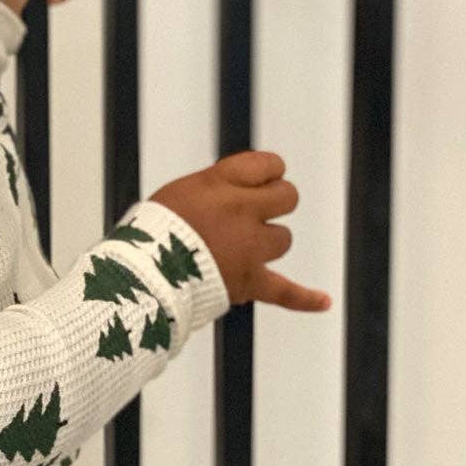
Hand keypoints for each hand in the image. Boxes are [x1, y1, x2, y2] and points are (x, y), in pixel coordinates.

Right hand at [150, 151, 331, 312]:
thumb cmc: (151, 234)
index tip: (256, 182)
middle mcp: (241, 210)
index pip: (268, 164)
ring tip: (240, 250)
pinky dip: (304, 299)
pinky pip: (285, 292)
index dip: (266, 173)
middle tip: (252, 213)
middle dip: (274, 202)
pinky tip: (324, 302)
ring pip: (283, 239)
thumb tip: (244, 189)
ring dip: (267, 243)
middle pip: (286, 197)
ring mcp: (249, 248)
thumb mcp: (178, 193)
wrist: (142, 276)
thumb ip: (214, 187)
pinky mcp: (249, 282)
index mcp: (219, 182)